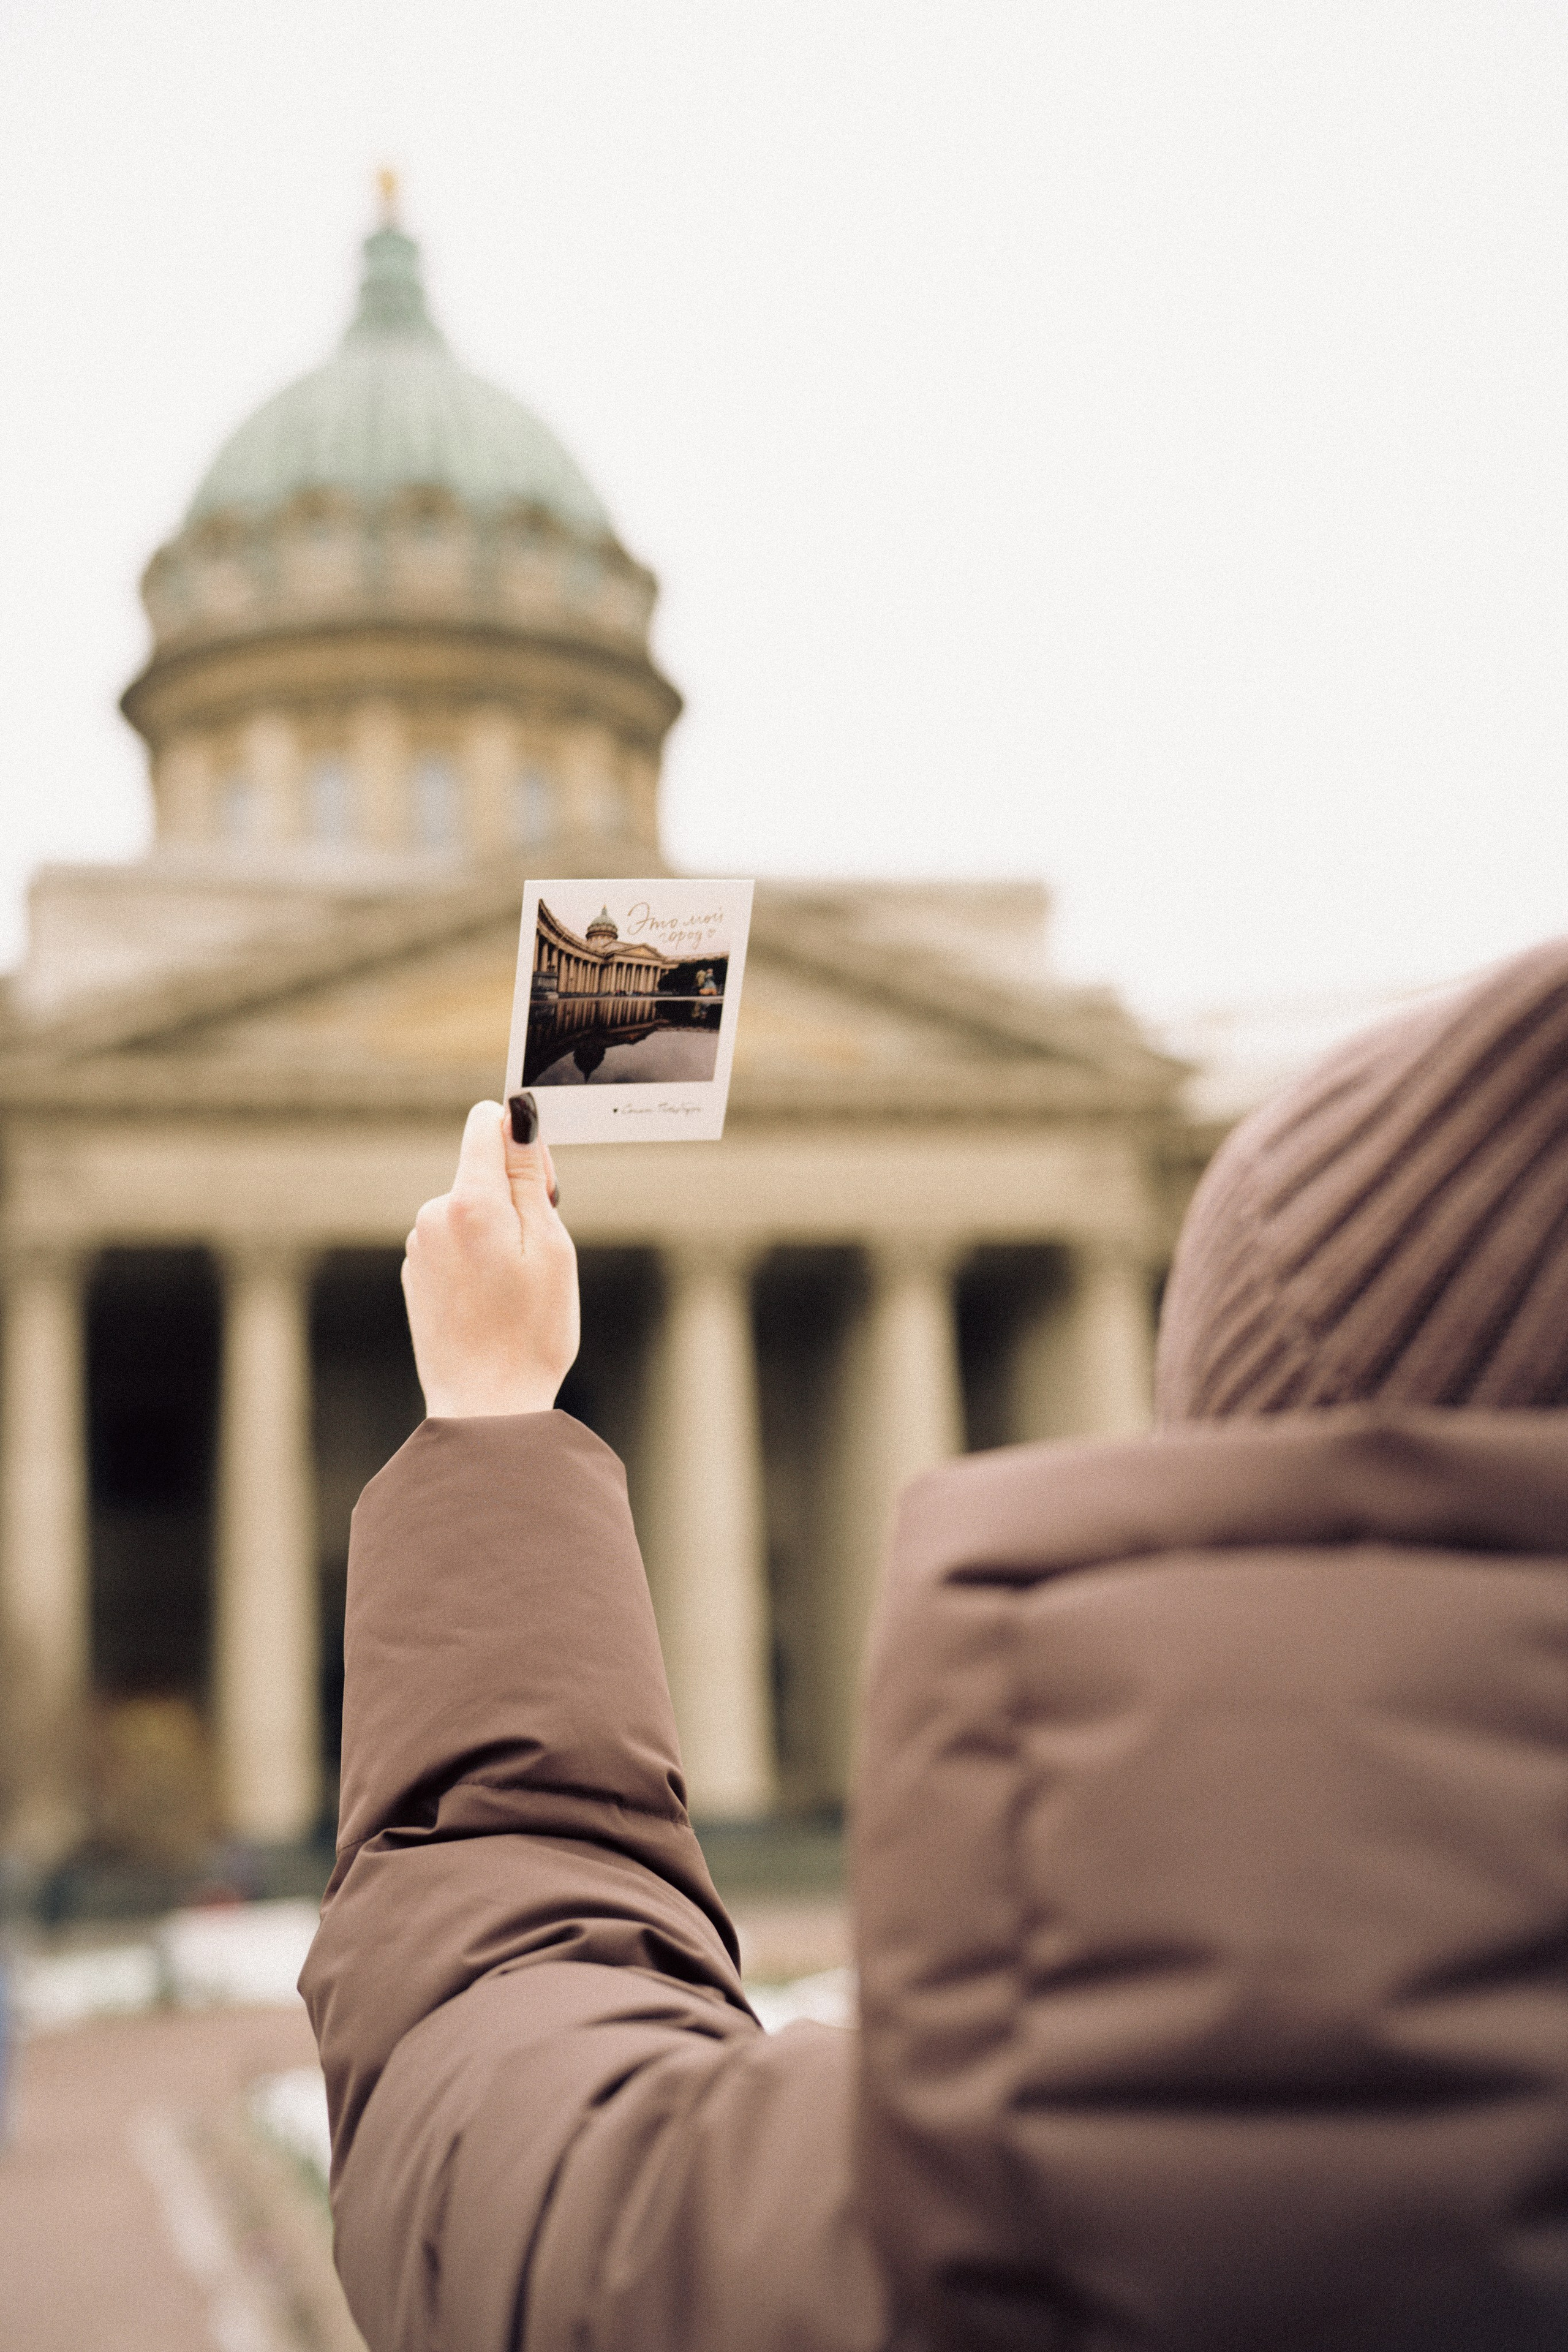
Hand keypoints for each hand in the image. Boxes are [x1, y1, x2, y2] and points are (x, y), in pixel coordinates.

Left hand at [401, 1099, 579, 1417]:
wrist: (485, 1404)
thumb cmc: (531, 1332)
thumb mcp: (550, 1245)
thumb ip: (529, 1175)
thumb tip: (517, 1115)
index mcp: (470, 1202)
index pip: (486, 1122)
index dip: (522, 1139)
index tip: (543, 1182)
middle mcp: (434, 1215)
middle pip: (481, 1169)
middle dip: (515, 1194)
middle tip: (538, 1253)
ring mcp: (419, 1245)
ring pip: (470, 1208)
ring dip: (497, 1230)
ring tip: (514, 1286)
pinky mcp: (415, 1272)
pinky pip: (454, 1240)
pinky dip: (477, 1256)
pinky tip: (491, 1300)